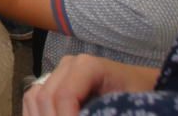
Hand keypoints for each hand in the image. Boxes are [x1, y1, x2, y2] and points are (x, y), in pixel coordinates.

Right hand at [23, 54, 158, 115]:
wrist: (144, 87)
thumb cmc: (142, 97)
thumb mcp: (130, 109)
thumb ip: (104, 114)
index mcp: (88, 66)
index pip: (65, 96)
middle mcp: (68, 65)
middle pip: (45, 97)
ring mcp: (59, 73)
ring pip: (34, 98)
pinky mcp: (54, 82)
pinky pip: (33, 99)